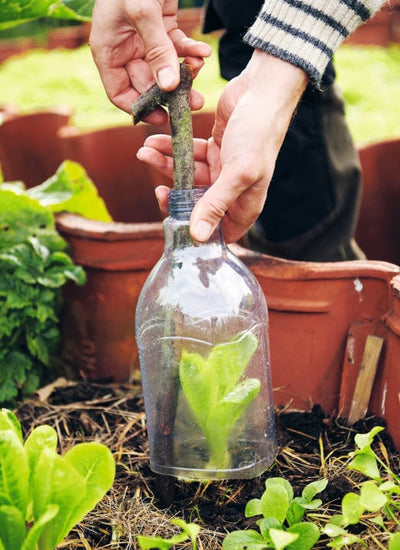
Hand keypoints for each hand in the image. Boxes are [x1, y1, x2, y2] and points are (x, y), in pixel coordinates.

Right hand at [89, 0, 211, 121]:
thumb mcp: (142, 13)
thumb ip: (157, 51)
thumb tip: (168, 88)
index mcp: (107, 49)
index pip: (119, 92)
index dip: (139, 108)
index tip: (162, 117)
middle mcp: (124, 48)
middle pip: (146, 83)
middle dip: (170, 93)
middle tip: (193, 102)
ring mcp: (143, 39)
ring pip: (164, 69)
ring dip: (184, 74)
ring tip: (201, 74)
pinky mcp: (162, 27)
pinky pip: (176, 48)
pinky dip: (190, 51)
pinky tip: (203, 51)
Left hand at [138, 51, 307, 242]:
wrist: (264, 89)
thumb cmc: (258, 133)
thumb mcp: (238, 172)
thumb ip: (215, 204)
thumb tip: (198, 236)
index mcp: (245, 204)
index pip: (219, 232)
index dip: (196, 231)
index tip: (174, 222)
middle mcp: (234, 191)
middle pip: (198, 204)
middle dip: (175, 196)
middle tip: (157, 190)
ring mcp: (223, 170)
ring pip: (189, 177)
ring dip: (167, 166)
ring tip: (145, 152)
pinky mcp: (214, 149)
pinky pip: (189, 156)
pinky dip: (172, 149)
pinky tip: (155, 142)